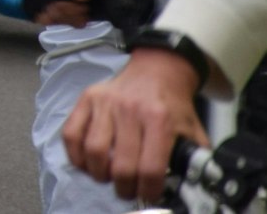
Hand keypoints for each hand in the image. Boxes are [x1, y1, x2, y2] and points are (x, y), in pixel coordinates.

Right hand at [63, 48, 208, 201]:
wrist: (157, 72)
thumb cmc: (172, 106)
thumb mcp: (192, 131)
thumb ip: (194, 159)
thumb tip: (192, 186)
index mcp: (159, 119)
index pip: (150, 167)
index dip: (148, 190)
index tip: (148, 194)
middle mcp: (130, 109)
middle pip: (121, 165)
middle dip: (124, 187)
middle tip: (127, 190)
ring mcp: (105, 102)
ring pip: (93, 151)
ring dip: (98, 173)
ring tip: (107, 176)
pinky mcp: (87, 98)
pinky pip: (71, 134)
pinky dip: (75, 154)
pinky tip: (87, 161)